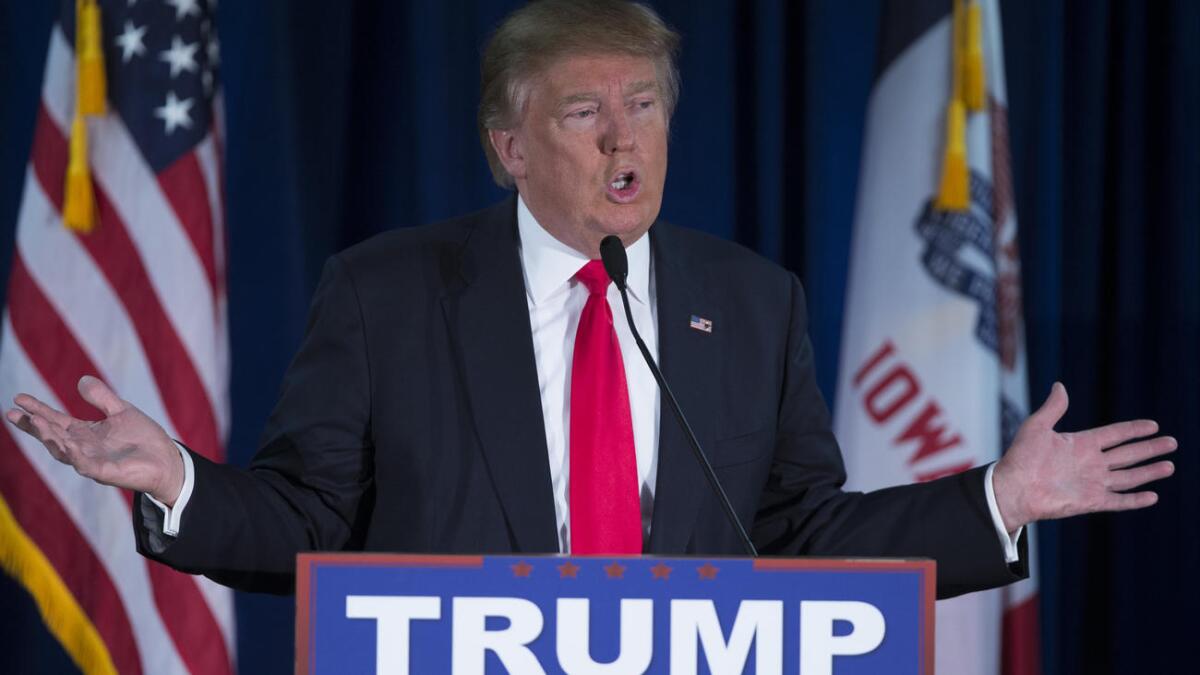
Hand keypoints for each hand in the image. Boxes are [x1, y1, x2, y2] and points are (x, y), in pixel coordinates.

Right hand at [6, 376, 183, 504]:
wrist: (167, 460)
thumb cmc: (144, 438)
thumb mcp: (122, 411)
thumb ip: (102, 398)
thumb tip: (81, 379)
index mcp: (85, 433)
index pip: (55, 420)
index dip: (37, 410)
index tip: (18, 398)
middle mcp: (83, 448)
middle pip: (52, 436)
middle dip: (33, 425)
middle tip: (13, 413)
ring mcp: (93, 462)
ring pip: (64, 451)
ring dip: (49, 438)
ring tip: (35, 422)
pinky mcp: (107, 473)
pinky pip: (87, 466)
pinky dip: (75, 456)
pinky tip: (66, 444)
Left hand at [992, 382, 1176, 532]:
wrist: (1011, 488)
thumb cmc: (1020, 457)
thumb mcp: (1037, 426)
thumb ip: (1053, 408)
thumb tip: (1059, 385)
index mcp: (1080, 444)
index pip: (1115, 435)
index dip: (1133, 430)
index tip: (1153, 425)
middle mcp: (1090, 463)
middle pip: (1128, 454)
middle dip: (1150, 448)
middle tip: (1172, 443)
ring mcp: (1092, 483)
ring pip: (1128, 476)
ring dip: (1149, 472)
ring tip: (1170, 465)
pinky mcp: (1090, 502)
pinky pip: (1118, 500)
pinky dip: (1135, 499)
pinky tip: (1152, 496)